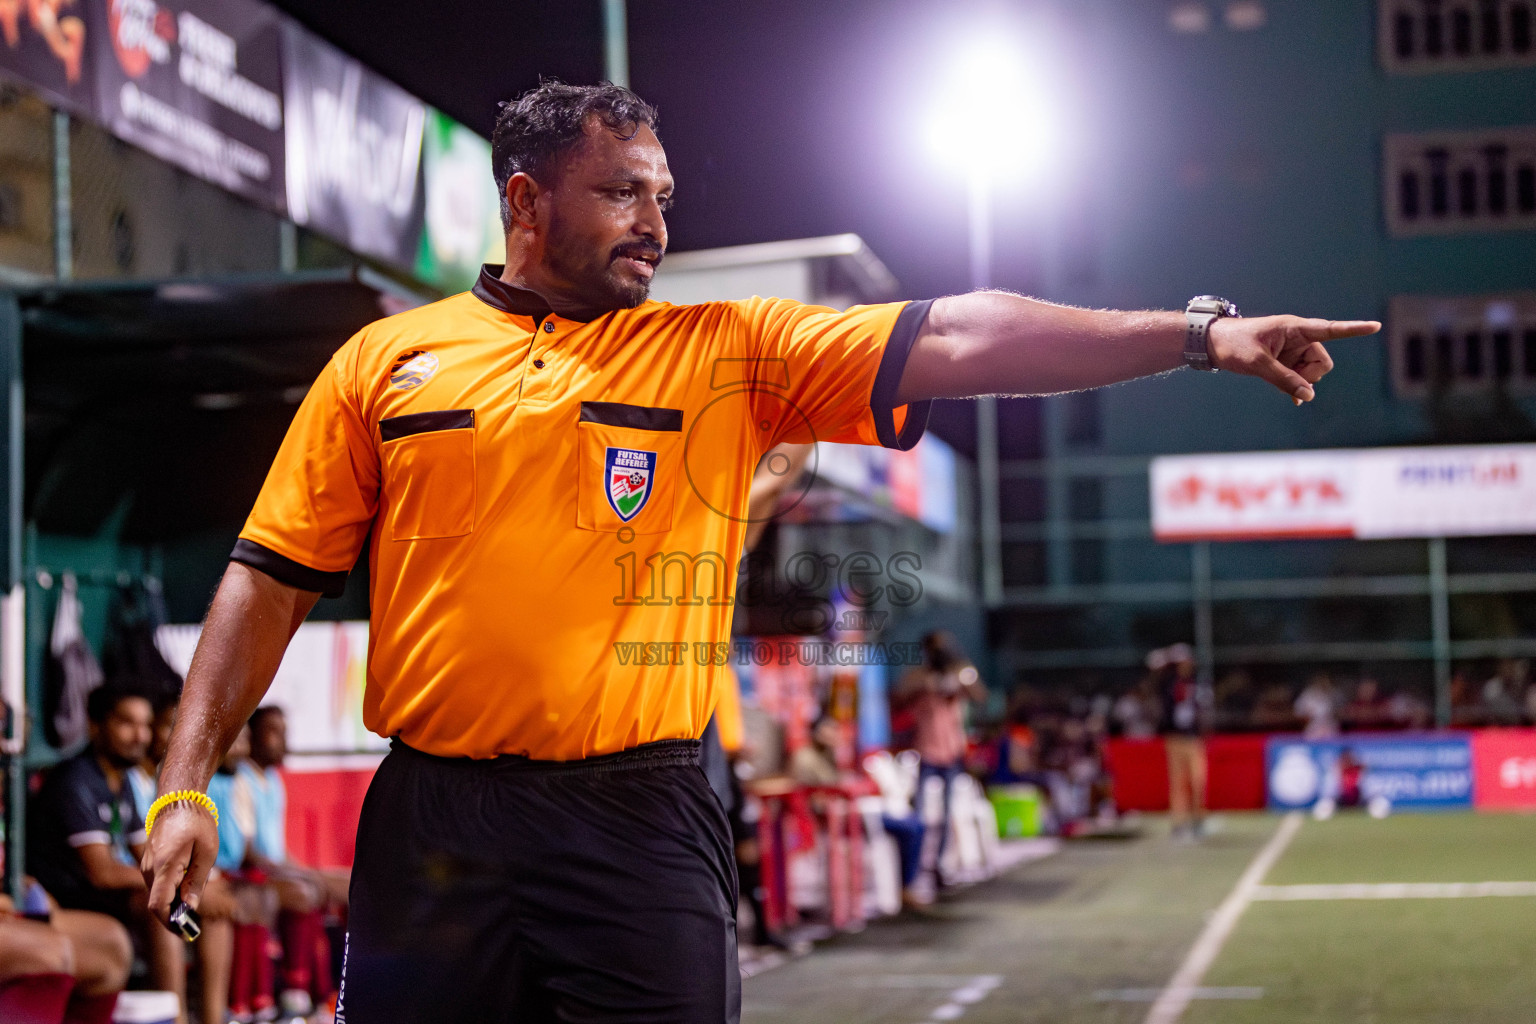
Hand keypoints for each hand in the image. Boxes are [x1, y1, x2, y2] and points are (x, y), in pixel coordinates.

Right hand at [140, 802, 219, 925]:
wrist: (178, 799)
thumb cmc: (196, 822)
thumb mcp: (207, 852)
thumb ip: (197, 881)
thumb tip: (190, 907)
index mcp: (164, 867)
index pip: (158, 905)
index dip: (170, 923)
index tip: (185, 931)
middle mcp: (149, 869)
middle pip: (157, 903)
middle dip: (173, 916)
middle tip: (194, 925)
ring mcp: (146, 865)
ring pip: (157, 894)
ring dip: (172, 904)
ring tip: (193, 907)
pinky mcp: (149, 862)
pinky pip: (157, 884)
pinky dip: (169, 893)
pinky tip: (185, 891)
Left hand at [1208, 316, 1379, 403]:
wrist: (1211, 344)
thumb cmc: (1233, 345)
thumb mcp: (1257, 363)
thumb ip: (1284, 379)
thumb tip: (1309, 395)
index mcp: (1294, 328)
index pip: (1329, 329)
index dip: (1353, 330)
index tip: (1374, 327)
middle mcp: (1298, 337)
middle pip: (1322, 362)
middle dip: (1310, 376)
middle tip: (1288, 383)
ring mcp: (1292, 349)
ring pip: (1313, 372)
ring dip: (1302, 382)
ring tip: (1280, 384)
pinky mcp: (1285, 360)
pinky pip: (1302, 376)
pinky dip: (1298, 386)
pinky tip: (1295, 398)